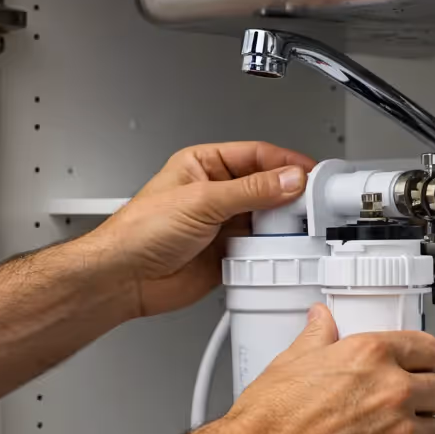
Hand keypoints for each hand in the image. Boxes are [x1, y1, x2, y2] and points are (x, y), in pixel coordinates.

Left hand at [85, 142, 314, 317]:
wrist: (124, 278)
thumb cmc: (140, 231)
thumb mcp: (202, 201)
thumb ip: (251, 191)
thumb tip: (288, 179)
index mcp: (205, 165)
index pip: (256, 155)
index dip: (286, 163)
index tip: (310, 173)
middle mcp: (215, 192)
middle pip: (267, 187)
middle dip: (288, 196)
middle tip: (310, 204)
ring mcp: (222, 223)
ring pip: (266, 220)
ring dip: (281, 226)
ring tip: (296, 229)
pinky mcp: (227, 253)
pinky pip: (260, 249)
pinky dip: (271, 251)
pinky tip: (276, 251)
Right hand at [217, 304, 434, 433]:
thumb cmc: (268, 420)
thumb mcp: (292, 361)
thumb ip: (318, 337)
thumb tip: (322, 321)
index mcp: (371, 355)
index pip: (428, 349)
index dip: (423, 361)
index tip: (420, 368)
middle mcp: (392, 391)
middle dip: (425, 398)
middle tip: (404, 406)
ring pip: (434, 433)